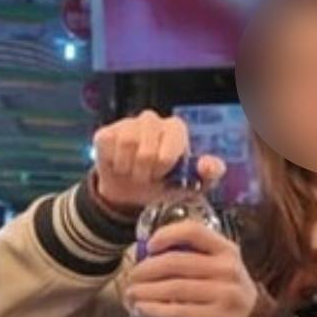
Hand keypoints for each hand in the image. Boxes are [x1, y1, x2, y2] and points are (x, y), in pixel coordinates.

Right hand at [93, 109, 225, 209]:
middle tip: (147, 177)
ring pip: (126, 145)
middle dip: (146, 173)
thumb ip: (211, 173)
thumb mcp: (193, 184)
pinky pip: (107, 147)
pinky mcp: (105, 132)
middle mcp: (151, 120)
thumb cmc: (165, 185)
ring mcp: (127, 123)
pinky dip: (114, 164)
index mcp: (175, 128)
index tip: (164, 175)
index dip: (164, 170)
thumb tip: (206, 165)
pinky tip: (119, 166)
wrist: (132, 195)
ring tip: (134, 172)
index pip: (168, 152)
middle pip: (146, 152)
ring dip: (130, 169)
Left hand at [126, 221, 258, 316]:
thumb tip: (145, 254)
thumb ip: (192, 254)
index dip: (167, 235)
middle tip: (132, 276)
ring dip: (147, 290)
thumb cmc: (224, 285)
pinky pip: (180, 311)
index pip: (194, 231)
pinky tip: (143, 308)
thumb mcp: (219, 262)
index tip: (148, 245)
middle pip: (177, 262)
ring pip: (175, 287)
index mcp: (226, 249)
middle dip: (147, 269)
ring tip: (132, 293)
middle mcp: (227, 268)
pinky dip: (157, 309)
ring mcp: (225, 294)